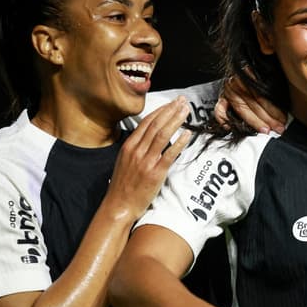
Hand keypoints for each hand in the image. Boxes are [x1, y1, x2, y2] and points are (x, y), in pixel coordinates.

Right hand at [107, 97, 190, 218]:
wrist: (119, 205)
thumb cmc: (123, 185)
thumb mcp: (124, 161)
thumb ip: (136, 147)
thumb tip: (148, 136)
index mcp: (129, 146)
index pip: (146, 122)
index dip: (161, 111)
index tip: (172, 103)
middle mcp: (137, 151)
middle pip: (156, 125)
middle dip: (171, 111)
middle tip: (183, 101)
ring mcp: (146, 161)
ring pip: (162, 135)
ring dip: (176, 120)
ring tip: (187, 111)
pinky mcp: (155, 173)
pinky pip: (169, 154)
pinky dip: (179, 143)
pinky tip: (187, 134)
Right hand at [215, 71, 285, 134]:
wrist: (242, 63)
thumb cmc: (258, 73)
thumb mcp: (269, 74)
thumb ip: (273, 85)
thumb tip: (285, 105)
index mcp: (249, 72)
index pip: (262, 95)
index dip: (274, 109)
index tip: (283, 119)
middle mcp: (237, 81)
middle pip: (253, 104)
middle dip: (268, 119)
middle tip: (278, 128)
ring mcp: (228, 89)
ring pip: (241, 109)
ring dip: (255, 123)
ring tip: (265, 130)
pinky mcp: (222, 97)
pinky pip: (220, 110)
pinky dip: (224, 120)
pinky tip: (234, 128)